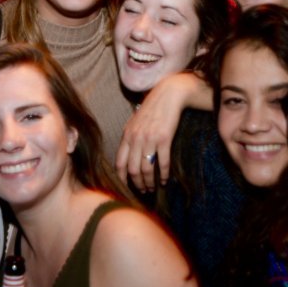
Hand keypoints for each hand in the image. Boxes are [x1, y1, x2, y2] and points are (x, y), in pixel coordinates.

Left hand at [115, 72, 200, 191]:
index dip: (122, 178)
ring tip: (152, 188)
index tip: (126, 187)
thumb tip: (126, 155)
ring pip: (146, 169)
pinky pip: (162, 162)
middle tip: (142, 191)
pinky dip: (163, 174)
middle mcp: (136, 138)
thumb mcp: (135, 122)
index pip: (119, 163)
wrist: (168, 95)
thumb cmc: (152, 109)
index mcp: (127, 136)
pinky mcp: (164, 138)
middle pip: (132, 169)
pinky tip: (165, 180)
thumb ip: (130, 138)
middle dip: (137, 184)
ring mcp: (150, 139)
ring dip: (149, 182)